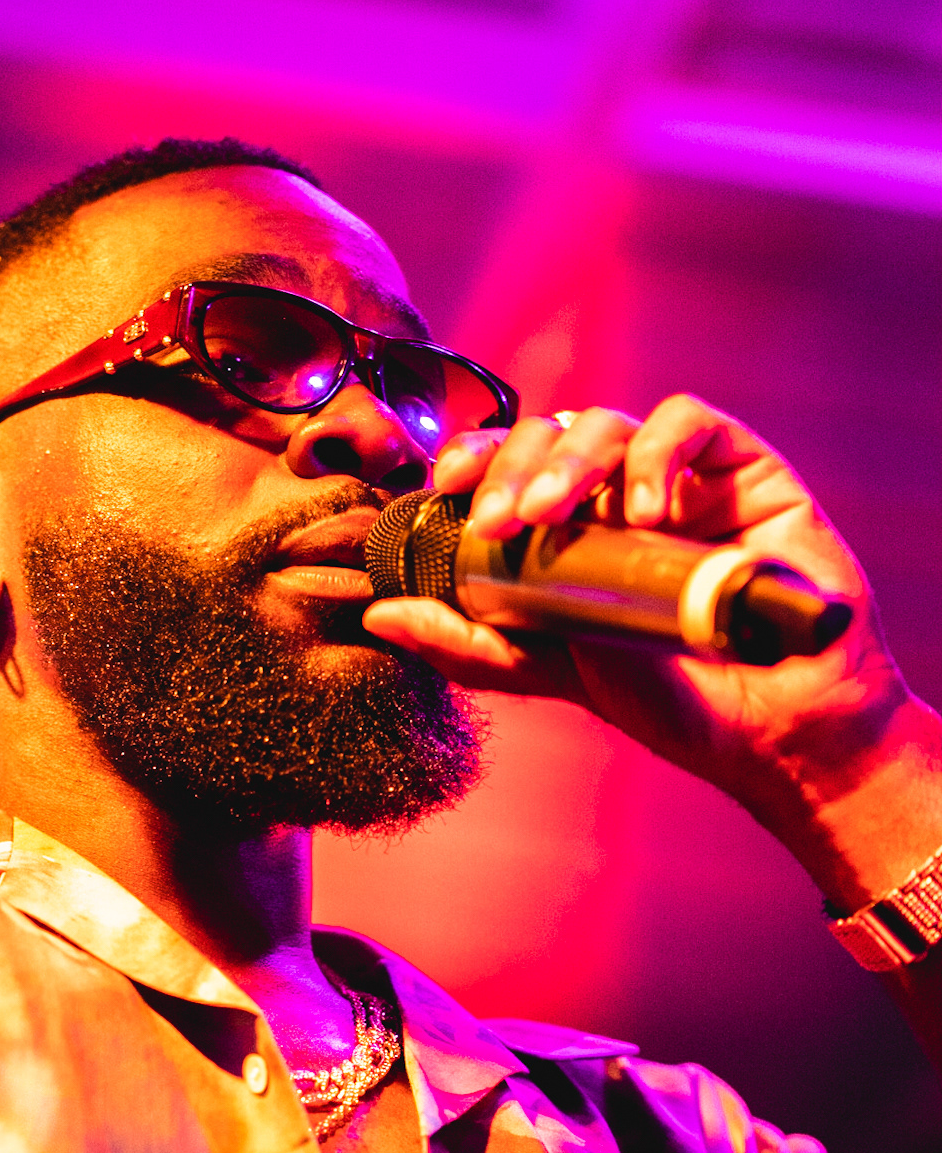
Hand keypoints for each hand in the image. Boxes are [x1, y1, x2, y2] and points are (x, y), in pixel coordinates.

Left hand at [362, 395, 928, 878]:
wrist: (775, 731)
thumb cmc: (668, 697)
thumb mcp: (551, 670)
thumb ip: (469, 642)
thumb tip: (376, 613)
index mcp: (569, 526)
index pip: (506, 465)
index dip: (471, 458)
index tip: (443, 484)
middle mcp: (617, 491)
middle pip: (547, 434)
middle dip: (511, 466)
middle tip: (499, 521)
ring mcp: (680, 477)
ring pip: (607, 421)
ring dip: (569, 460)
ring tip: (555, 516)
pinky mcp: (744, 469)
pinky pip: (691, 422)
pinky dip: (657, 453)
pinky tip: (644, 511)